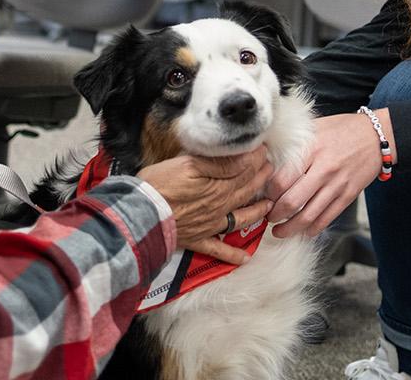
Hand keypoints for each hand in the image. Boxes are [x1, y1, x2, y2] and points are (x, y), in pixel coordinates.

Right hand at [138, 145, 274, 264]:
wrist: (140, 214)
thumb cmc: (160, 185)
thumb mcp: (189, 164)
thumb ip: (220, 164)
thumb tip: (246, 159)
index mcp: (218, 186)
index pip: (244, 171)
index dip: (255, 160)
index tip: (263, 151)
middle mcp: (219, 207)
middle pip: (245, 191)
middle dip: (260, 179)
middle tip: (270, 170)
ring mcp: (210, 225)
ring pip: (240, 218)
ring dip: (256, 212)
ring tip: (269, 207)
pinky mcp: (197, 239)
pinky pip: (218, 249)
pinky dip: (232, 254)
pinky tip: (245, 259)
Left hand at [265, 110, 386, 237]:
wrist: (377, 136)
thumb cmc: (343, 129)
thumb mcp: (315, 128)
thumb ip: (294, 143)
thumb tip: (267, 157)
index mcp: (311, 150)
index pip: (282, 179)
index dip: (268, 193)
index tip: (262, 196)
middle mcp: (324, 169)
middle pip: (292, 202)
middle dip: (275, 215)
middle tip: (267, 217)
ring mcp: (337, 185)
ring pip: (309, 216)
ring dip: (290, 228)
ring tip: (280, 231)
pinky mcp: (348, 196)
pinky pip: (327, 218)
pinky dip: (313, 229)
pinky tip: (303, 231)